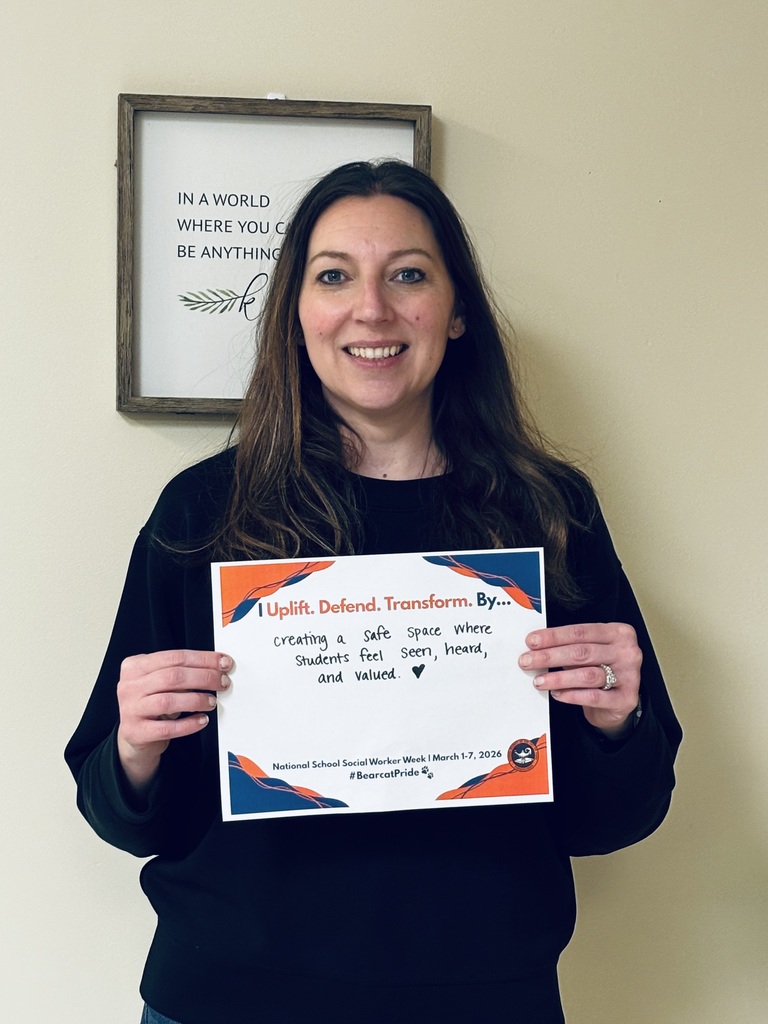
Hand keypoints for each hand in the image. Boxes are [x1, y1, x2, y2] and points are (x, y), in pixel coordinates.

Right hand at [116, 649, 232, 792]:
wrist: (133, 735)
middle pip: (173, 676)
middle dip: (204, 678)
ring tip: (212, 702)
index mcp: (135, 666)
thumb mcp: (159, 682)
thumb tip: (216, 667)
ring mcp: (131, 709)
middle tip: (222, 682)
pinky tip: (202, 720)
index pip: (174, 657)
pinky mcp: (136, 732)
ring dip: (197, 700)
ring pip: (169, 700)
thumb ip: (181, 672)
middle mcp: (130, 686)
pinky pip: (167, 728)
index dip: (203, 659)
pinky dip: (189, 724)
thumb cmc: (152, 703)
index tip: (223, 663)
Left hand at [519, 623, 640, 737]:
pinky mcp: (626, 699)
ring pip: (587, 675)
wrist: (618, 701)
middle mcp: (627, 652)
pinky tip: (557, 694)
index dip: (553, 636)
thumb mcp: (589, 652)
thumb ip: (569, 646)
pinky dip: (572, 695)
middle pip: (582, 652)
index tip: (532, 641)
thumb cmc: (600, 669)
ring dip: (558, 678)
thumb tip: (536, 646)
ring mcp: (629, 676)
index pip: (580, 632)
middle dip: (550, 656)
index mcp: (618, 633)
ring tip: (539, 680)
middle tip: (528, 661)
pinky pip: (594, 696)